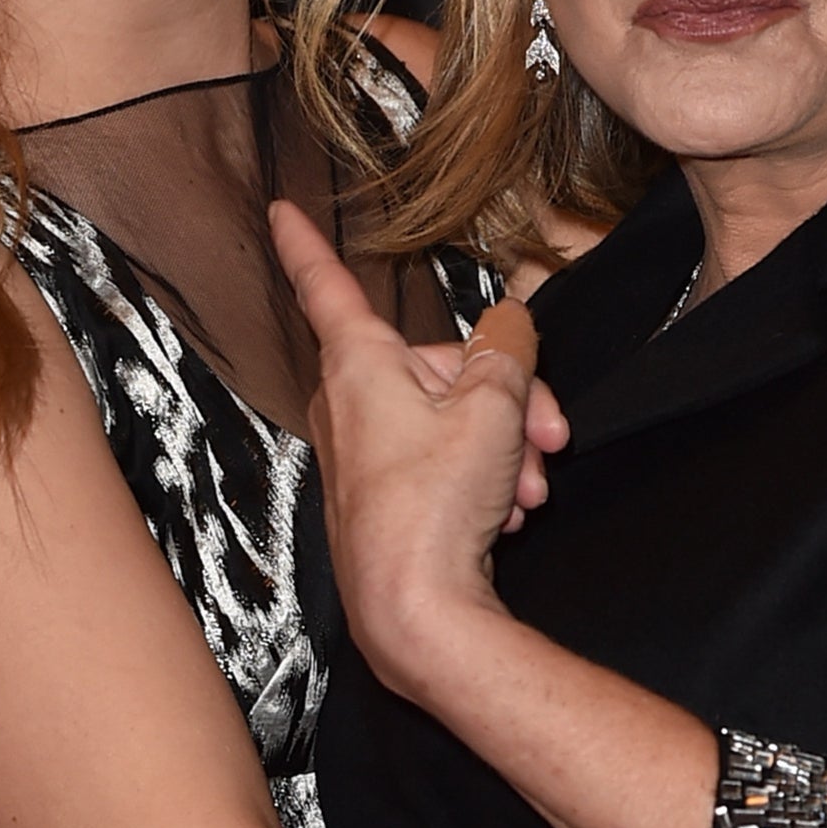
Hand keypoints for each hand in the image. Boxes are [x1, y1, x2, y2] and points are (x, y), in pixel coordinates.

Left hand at [271, 201, 563, 677]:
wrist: (418, 617)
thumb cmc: (436, 509)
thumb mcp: (494, 408)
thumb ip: (507, 348)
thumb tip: (509, 323)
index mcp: (360, 365)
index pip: (327, 286)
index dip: (304, 244)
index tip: (278, 210)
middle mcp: (350, 404)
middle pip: (437, 365)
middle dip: (505, 395)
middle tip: (547, 436)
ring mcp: (363, 456)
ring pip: (449, 418)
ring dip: (503, 446)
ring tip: (525, 489)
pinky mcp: (380, 500)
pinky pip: (440, 462)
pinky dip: (480, 478)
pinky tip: (504, 512)